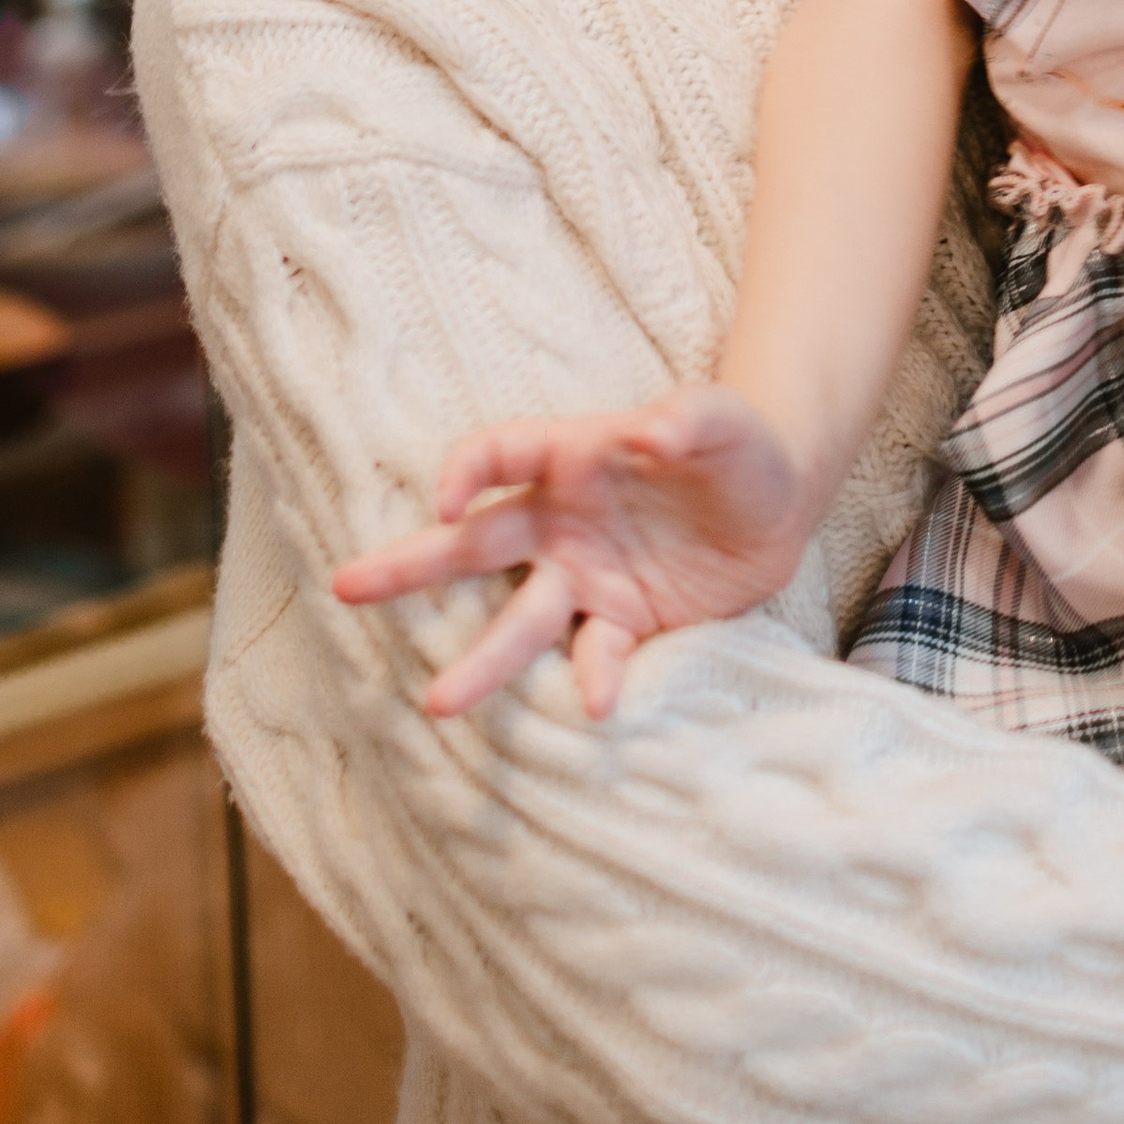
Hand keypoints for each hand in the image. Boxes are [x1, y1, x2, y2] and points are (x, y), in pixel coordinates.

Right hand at [329, 385, 815, 718]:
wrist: (779, 505)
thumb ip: (691, 420)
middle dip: (409, 566)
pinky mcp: (624, 623)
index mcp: (572, 456)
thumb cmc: (739, 446)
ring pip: (519, 621)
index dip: (465, 471)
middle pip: (473, 543)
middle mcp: (563, 520)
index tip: (445, 501)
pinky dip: (594, 678)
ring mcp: (587, 576)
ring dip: (482, 660)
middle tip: (344, 588)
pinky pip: (595, 654)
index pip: (498, 454)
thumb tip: (652, 429)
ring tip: (438, 703)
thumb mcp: (724, 422)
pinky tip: (598, 703)